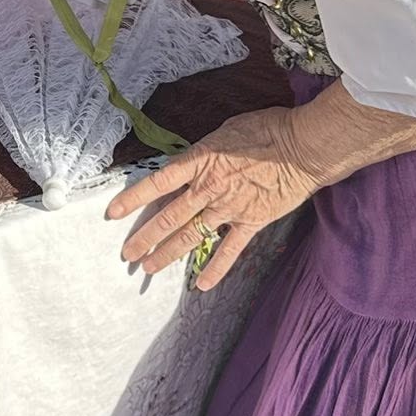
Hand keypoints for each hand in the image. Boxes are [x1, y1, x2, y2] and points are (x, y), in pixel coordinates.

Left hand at [105, 107, 316, 290]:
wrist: (303, 147)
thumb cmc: (267, 129)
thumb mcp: (225, 131)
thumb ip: (205, 151)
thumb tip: (192, 161)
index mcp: (199, 162)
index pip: (157, 183)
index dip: (132, 199)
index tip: (112, 214)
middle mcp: (208, 189)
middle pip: (169, 217)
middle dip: (144, 238)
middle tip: (127, 254)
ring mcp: (228, 209)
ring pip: (191, 236)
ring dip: (167, 254)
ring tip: (149, 268)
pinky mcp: (251, 222)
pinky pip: (229, 251)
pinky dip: (215, 270)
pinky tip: (200, 286)